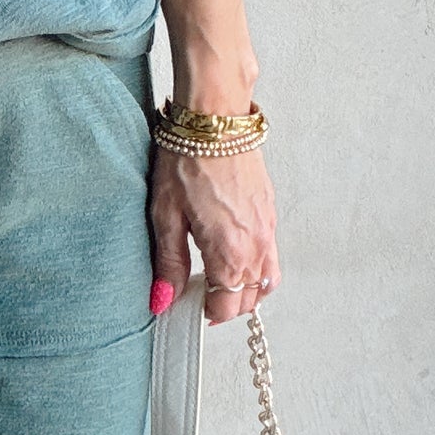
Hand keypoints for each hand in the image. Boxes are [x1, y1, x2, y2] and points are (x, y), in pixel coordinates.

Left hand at [148, 142, 280, 326]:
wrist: (215, 121)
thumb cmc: (186, 161)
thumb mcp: (166, 215)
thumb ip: (169, 262)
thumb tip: (163, 300)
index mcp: (230, 252)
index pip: (226, 305)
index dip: (206, 312)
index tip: (187, 307)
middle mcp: (256, 246)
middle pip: (248, 299)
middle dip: (225, 305)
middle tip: (198, 296)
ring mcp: (268, 230)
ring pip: (265, 281)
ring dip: (244, 290)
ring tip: (217, 280)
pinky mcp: (270, 214)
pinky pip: (271, 257)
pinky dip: (256, 268)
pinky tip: (233, 255)